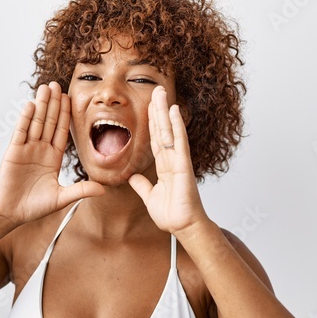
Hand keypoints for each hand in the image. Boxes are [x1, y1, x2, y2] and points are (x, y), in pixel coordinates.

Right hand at [0, 81, 104, 226]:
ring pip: (35, 123)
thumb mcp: (61, 198)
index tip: (69, 98)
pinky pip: (20, 132)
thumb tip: (104, 189)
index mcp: (53, 158)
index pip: (61, 132)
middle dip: (53, 103)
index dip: (65, 115)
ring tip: (45, 88)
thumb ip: (81, 190)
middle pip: (48, 122)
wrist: (10, 213)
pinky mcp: (13, 153)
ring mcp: (26, 150)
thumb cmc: (34, 207)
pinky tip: (30, 105)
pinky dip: (25, 119)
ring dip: (40, 105)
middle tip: (57, 84)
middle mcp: (40, 150)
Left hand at [127, 85, 209, 234]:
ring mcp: (179, 161)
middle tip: (156, 90)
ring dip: (165, 111)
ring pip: (169, 131)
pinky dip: (176, 126)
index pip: (156, 140)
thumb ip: (142, 186)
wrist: (183, 227)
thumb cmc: (172, 215)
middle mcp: (172, 160)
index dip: (152, 123)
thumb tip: (132, 177)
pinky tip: (174, 111)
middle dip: (158, 110)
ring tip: (162, 93)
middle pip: (163, 130)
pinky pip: (179, 142)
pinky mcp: (183, 166)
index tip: (150, 106)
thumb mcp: (150, 197)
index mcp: (165, 166)